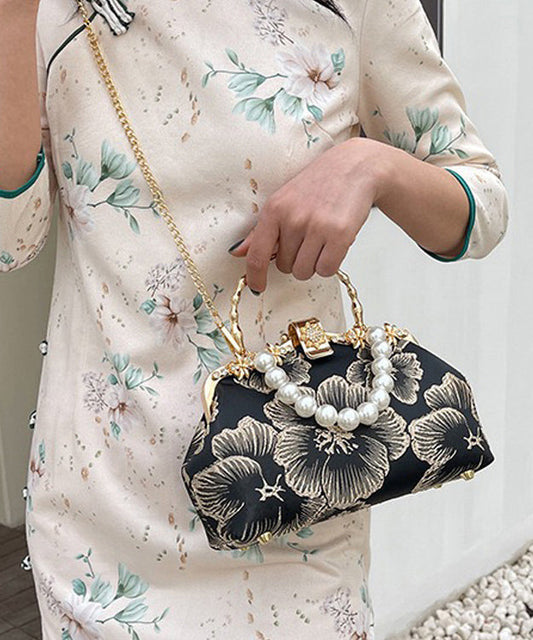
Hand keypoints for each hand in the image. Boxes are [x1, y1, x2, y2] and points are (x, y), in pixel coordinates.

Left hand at [227, 137, 387, 293]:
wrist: (355, 167)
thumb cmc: (317, 185)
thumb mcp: (283, 201)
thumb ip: (260, 231)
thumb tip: (237, 253)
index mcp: (274, 210)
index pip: (256, 254)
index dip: (255, 277)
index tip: (257, 287)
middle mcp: (293, 219)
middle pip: (284, 267)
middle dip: (295, 259)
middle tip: (307, 239)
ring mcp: (317, 227)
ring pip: (305, 272)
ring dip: (312, 264)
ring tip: (320, 242)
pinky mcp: (339, 235)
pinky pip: (326, 270)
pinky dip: (329, 265)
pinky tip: (332, 247)